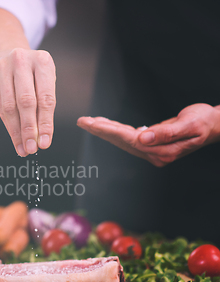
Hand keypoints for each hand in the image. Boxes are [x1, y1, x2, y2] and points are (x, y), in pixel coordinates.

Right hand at [0, 48, 55, 156]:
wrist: (3, 53)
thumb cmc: (29, 74)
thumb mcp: (43, 82)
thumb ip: (44, 106)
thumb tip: (41, 139)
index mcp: (42, 61)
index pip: (46, 98)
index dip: (45, 123)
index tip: (45, 143)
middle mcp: (22, 61)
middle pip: (26, 102)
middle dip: (29, 129)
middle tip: (32, 149)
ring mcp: (2, 68)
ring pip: (10, 107)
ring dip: (17, 132)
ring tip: (24, 149)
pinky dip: (9, 127)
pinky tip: (15, 140)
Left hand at [77, 103, 219, 166]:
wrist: (216, 124)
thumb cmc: (204, 122)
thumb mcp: (189, 125)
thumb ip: (165, 133)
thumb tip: (142, 137)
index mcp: (161, 150)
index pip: (128, 139)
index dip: (108, 130)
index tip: (91, 123)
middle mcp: (154, 153)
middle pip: (121, 141)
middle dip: (100, 131)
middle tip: (81, 121)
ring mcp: (153, 150)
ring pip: (122, 140)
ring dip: (105, 130)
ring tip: (88, 121)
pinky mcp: (152, 144)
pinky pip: (129, 137)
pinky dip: (116, 130)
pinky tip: (106, 125)